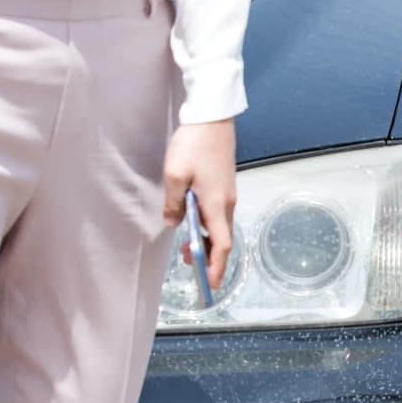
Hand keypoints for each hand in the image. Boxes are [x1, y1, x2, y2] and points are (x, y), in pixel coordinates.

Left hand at [162, 119, 237, 291]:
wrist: (212, 117)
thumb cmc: (194, 144)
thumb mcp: (174, 175)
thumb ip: (173, 204)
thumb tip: (175, 223)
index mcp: (216, 204)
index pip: (220, 244)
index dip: (216, 267)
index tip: (211, 284)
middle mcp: (227, 203)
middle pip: (223, 239)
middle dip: (210, 258)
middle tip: (190, 267)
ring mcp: (228, 194)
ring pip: (220, 227)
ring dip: (207, 241)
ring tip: (188, 250)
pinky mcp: (224, 185)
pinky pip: (218, 214)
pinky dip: (208, 227)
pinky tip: (193, 224)